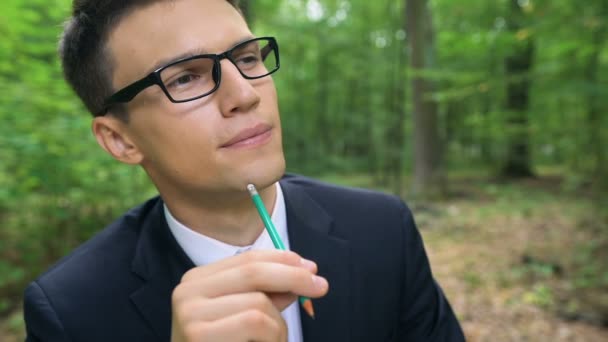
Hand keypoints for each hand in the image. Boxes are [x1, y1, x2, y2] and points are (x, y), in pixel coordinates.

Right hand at [171, 250, 328, 341]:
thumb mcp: (243, 316)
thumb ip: (266, 295)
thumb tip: (303, 272)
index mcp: (197, 281)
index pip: (247, 258)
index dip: (283, 260)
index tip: (311, 268)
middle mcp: (187, 291)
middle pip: (253, 271)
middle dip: (293, 276)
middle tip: (321, 286)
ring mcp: (190, 313)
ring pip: (258, 302)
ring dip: (278, 326)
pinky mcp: (199, 334)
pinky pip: (255, 323)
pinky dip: (271, 339)